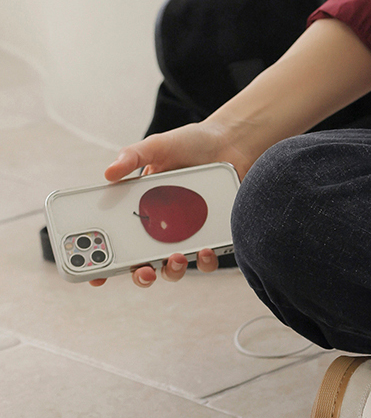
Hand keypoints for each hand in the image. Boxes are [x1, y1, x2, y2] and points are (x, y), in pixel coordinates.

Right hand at [88, 120, 246, 288]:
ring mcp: (184, 234)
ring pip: (172, 267)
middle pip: (142, 263)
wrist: (228, 141)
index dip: (103, 264)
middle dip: (139, 275)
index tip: (96, 276)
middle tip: (142, 271)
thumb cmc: (188, 144)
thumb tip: (109, 173)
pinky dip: (205, 259)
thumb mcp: (156, 146)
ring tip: (176, 257)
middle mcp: (159, 228)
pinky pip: (205, 258)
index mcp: (139, 210)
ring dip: (171, 270)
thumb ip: (132, 157)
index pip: (116, 242)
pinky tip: (206, 248)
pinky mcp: (209, 234)